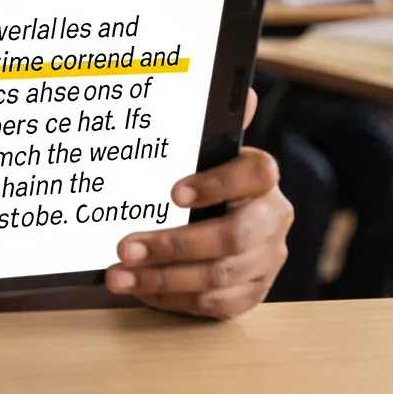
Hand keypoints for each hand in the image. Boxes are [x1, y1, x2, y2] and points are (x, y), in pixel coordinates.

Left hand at [105, 88, 289, 318]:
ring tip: (119, 275)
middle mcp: (273, 219)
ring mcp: (267, 260)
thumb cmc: (205, 183)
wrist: (222, 224)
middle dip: (174, 245)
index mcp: (262, 178)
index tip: (173, 193)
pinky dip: (174, 299)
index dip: (217, 184)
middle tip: (126, 246)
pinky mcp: (252, 293)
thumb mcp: (204, 152)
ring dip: (163, 278)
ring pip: (220, 277)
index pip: (255, 174)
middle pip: (232, 236)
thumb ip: (215, 126)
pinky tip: (142, 289)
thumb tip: (240, 89)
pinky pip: (215, 305)